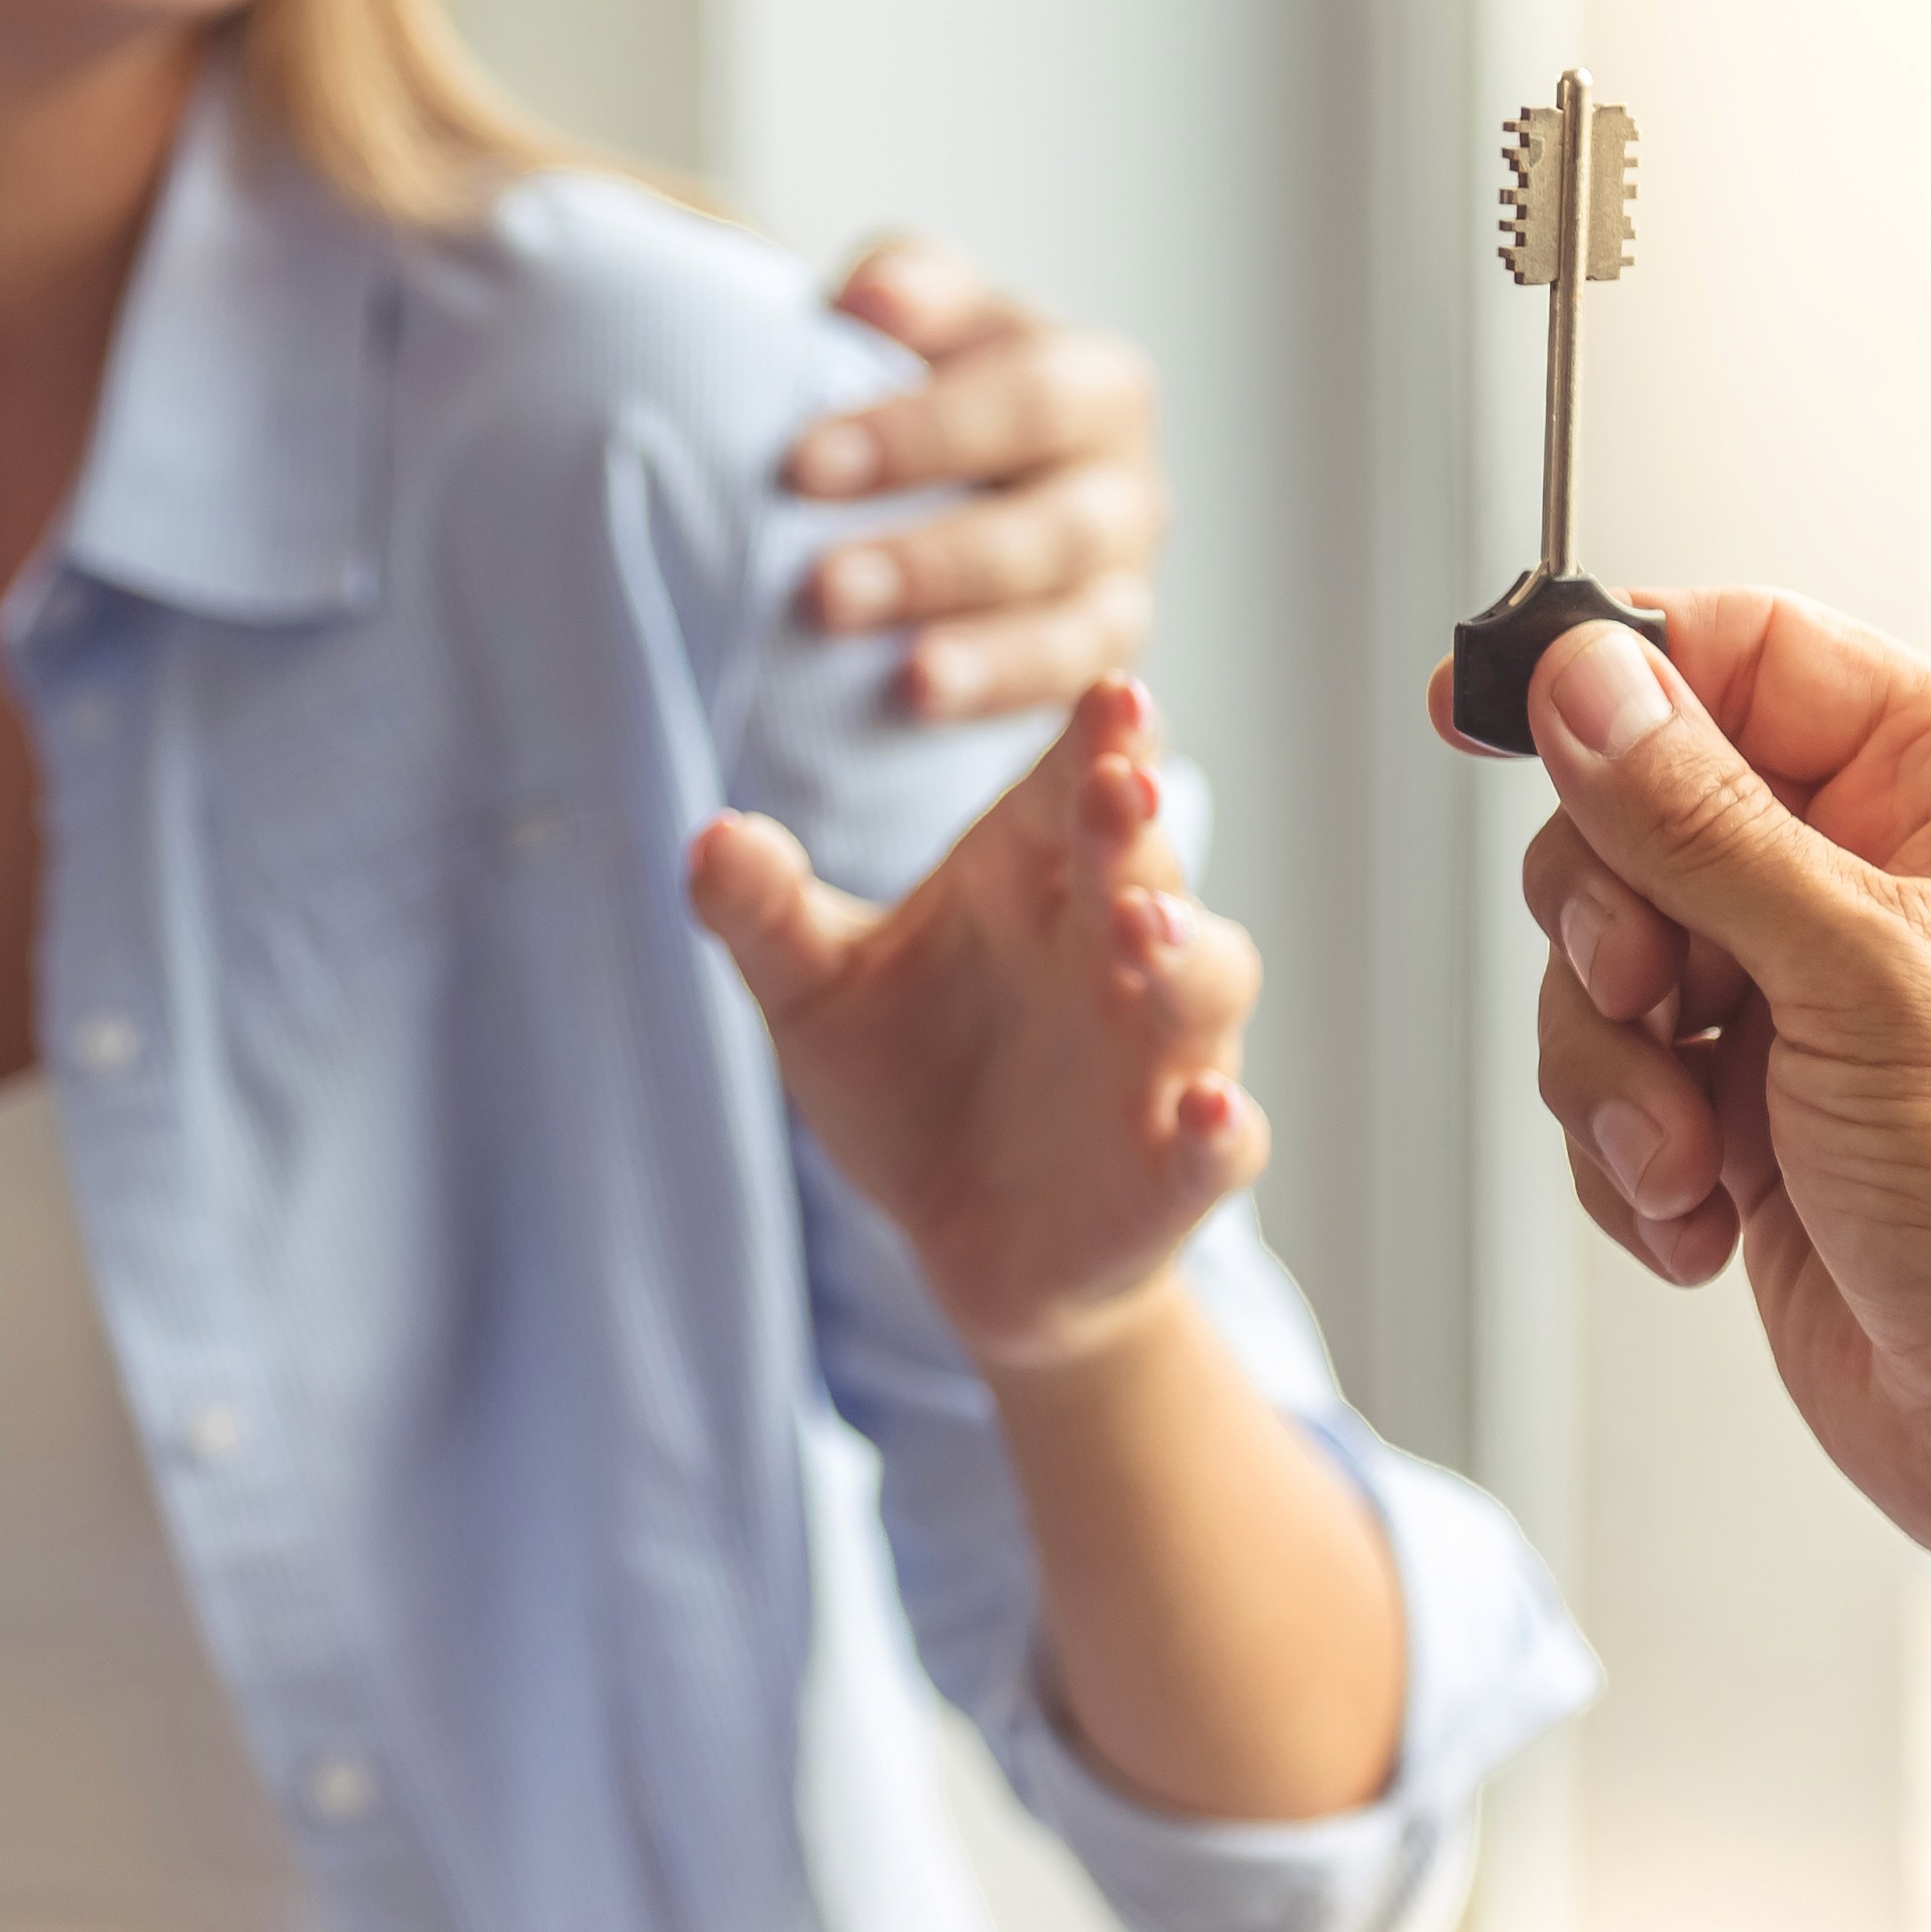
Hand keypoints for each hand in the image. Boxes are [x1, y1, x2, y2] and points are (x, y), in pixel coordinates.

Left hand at [690, 678, 1265, 1373]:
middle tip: (1120, 782)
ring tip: (1144, 930)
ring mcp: (1156, 1060)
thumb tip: (708, 837)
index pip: (1073, 786)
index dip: (1100, 738)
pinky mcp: (1170, 1174)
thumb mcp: (814, 989)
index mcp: (1026, 880)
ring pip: (1207, 984)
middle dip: (1137, 827)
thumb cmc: (902, 1076)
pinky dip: (1222, 1132)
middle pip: (1145, 867)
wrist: (949, 1238)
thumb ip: (764, 912)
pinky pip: (1222, 1147)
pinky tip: (1210, 1115)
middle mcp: (1109, 950)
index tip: (1109, 693)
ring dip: (1188, 954)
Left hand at [795, 238, 1163, 719]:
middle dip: (936, 563)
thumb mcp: (916, 312)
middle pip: (1052, 531)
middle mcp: (1127, 492)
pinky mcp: (1089, 677)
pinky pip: (1062, 706)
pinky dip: (1000, 712)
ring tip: (903, 683)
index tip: (801, 467)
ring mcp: (1120, 592)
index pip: (1026, 400)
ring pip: (1077, 635)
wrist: (936, 469)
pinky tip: (920, 721)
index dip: (921, 433)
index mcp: (1094, 385)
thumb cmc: (917, 379)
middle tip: (822, 591)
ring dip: (984, 660)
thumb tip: (874, 301)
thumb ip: (903, 288)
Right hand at [1427, 593, 1930, 1573]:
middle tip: (1653, 998)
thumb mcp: (1865, 976)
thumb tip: (1588, 679)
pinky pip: (1610, 1078)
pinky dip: (1626, 1154)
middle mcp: (1878, 874)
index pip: (1742, 658)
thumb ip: (1703, 821)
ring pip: (1602, 956)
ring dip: (1612, 1068)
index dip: (1607, 676)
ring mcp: (1807, 996)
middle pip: (1636, 810)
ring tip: (1689, 1154)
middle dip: (1610, 926)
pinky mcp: (1748, 1109)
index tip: (1482, 710)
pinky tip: (1704, 1215)